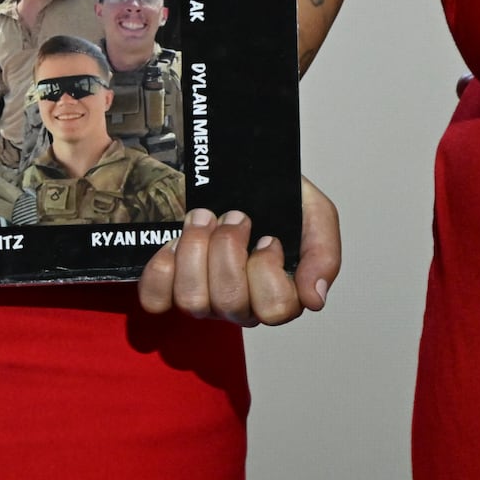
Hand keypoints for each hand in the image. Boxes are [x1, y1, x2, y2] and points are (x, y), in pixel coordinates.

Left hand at [138, 175, 338, 325]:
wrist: (230, 169)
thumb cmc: (270, 194)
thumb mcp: (312, 211)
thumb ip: (323, 253)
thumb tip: (315, 298)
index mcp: (278, 293)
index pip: (275, 310)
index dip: (266, 269)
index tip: (267, 236)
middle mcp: (241, 303)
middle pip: (230, 302)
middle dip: (227, 248)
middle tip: (232, 218)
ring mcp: (203, 298)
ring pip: (192, 300)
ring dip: (194, 248)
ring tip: (203, 219)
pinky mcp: (168, 287)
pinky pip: (156, 299)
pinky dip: (162, 269)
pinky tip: (172, 244)